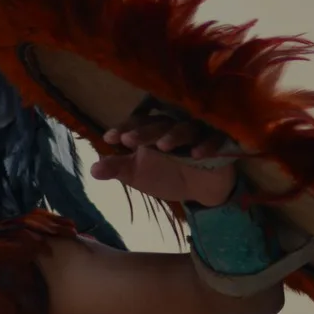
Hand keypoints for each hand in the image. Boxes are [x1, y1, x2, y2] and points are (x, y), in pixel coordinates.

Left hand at [89, 107, 235, 207]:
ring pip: (187, 128)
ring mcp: (198, 133)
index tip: (109, 137)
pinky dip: (207, 146)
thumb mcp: (138, 174)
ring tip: (162, 146)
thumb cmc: (166, 175)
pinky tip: (197, 155)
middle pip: (159, 124)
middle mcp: (174, 126)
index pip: (137, 124)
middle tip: (129, 140)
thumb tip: (93, 169)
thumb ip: (118, 169)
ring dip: (174, 136)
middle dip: (144, 132)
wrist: (199, 189)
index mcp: (153, 130)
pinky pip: (216, 140)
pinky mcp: (220, 143)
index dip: (124, 128)